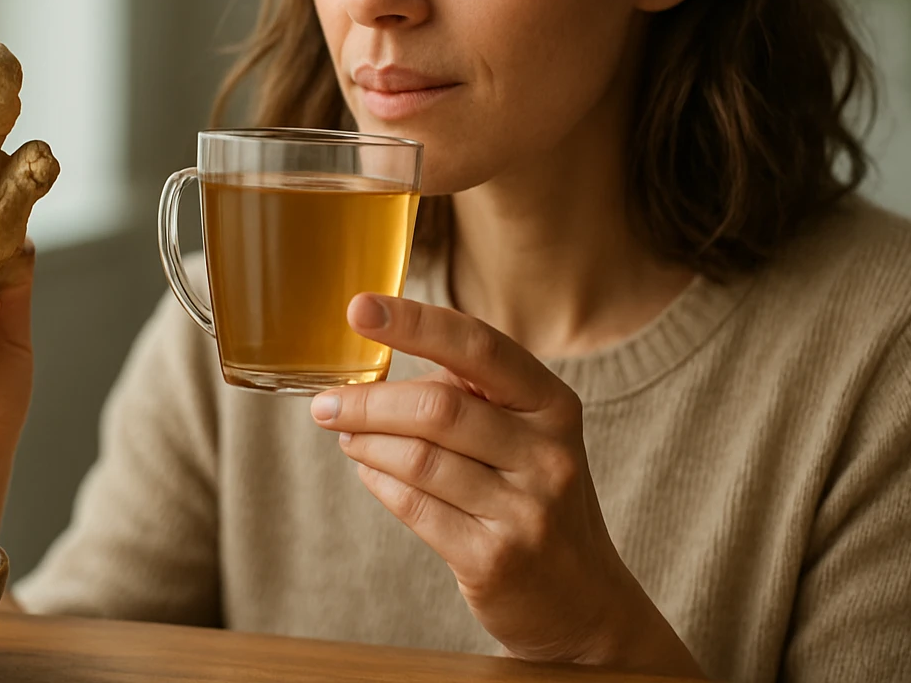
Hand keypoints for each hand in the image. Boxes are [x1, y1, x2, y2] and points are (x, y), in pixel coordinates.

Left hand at [308, 294, 702, 676]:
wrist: (585, 603)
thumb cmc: (539, 500)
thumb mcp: (530, 437)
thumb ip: (474, 399)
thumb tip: (383, 369)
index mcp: (554, 405)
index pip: (478, 346)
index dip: (415, 323)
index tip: (359, 308)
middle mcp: (548, 453)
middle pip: (437, 408)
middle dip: (368, 402)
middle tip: (325, 402)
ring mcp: (525, 509)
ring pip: (418, 458)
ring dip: (365, 442)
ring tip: (343, 435)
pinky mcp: (494, 558)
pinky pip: (415, 507)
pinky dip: (378, 483)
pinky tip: (367, 471)